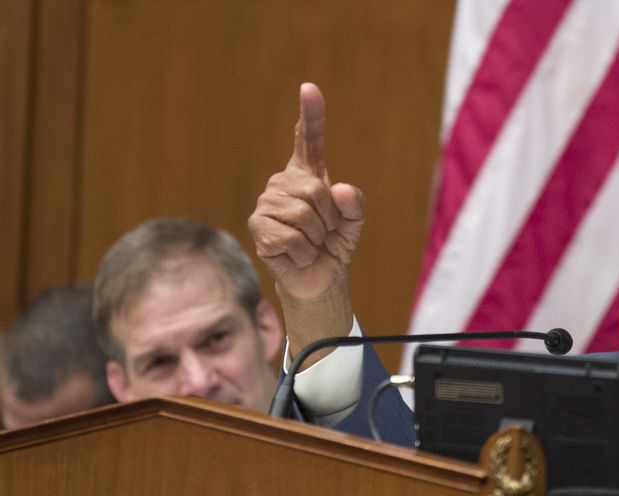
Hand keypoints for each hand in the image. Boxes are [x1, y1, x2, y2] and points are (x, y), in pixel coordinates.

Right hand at [249, 83, 360, 348]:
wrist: (319, 278)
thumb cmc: (333, 246)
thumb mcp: (354, 222)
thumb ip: (355, 205)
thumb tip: (339, 191)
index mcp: (307, 175)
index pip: (308, 139)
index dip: (311, 114)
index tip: (309, 88)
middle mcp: (283, 183)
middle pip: (315, 190)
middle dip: (329, 218)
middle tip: (324, 233)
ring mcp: (268, 203)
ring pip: (303, 214)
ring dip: (316, 237)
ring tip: (311, 244)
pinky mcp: (258, 227)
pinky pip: (291, 236)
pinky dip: (303, 252)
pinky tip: (298, 255)